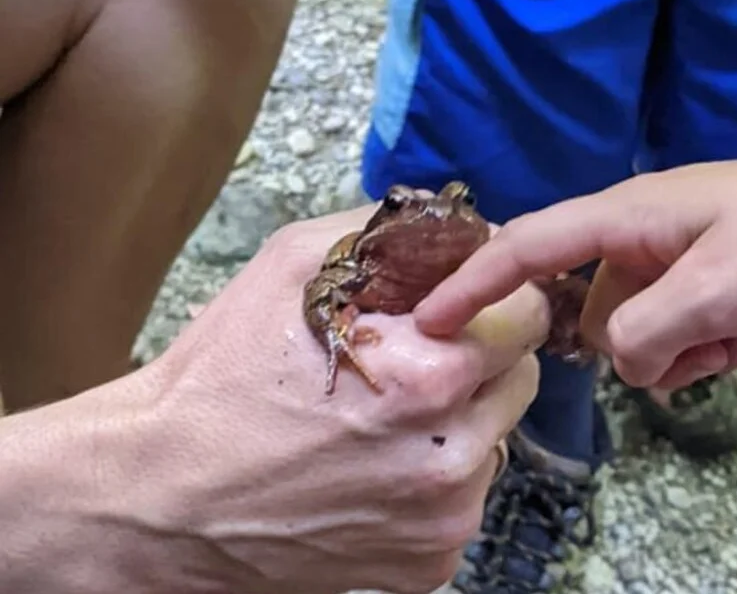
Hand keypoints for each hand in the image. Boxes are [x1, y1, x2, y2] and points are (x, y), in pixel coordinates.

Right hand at [124, 206, 547, 593]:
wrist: (158, 496)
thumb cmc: (222, 377)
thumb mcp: (297, 264)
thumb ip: (399, 235)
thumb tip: (468, 226)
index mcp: (430, 375)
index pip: (529, 314)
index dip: (496, 299)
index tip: (462, 304)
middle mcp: (450, 454)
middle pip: (520, 376)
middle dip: (480, 357)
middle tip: (414, 358)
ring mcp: (444, 518)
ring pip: (495, 439)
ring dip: (459, 420)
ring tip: (382, 418)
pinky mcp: (429, 562)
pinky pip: (463, 498)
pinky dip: (433, 478)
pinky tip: (373, 467)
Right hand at [414, 151, 736, 390]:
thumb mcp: (717, 291)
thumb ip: (646, 333)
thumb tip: (619, 361)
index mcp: (630, 216)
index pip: (529, 246)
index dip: (474, 282)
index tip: (427, 322)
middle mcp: (646, 236)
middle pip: (597, 314)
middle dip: (643, 343)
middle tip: (705, 334)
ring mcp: (683, 262)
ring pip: (645, 336)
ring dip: (691, 350)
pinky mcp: (717, 285)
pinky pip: (690, 337)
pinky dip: (719, 346)